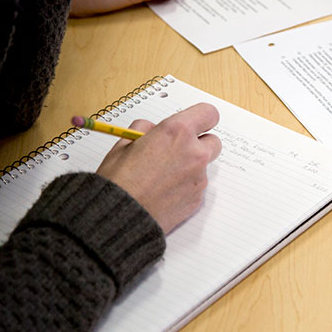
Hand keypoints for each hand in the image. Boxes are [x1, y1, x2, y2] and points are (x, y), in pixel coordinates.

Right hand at [96, 103, 221, 233]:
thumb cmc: (118, 181)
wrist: (120, 218)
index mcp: (177, 132)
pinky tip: (164, 192)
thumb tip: (153, 129)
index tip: (194, 123)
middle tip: (175, 151)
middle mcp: (194, 153)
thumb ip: (144, 129)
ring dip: (190, 166)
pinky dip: (185, 186)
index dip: (201, 118)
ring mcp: (199, 177)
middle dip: (198, 144)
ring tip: (162, 176)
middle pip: (213, 141)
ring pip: (203, 166)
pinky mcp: (198, 199)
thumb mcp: (124, 143)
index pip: (209, 113)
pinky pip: (197, 186)